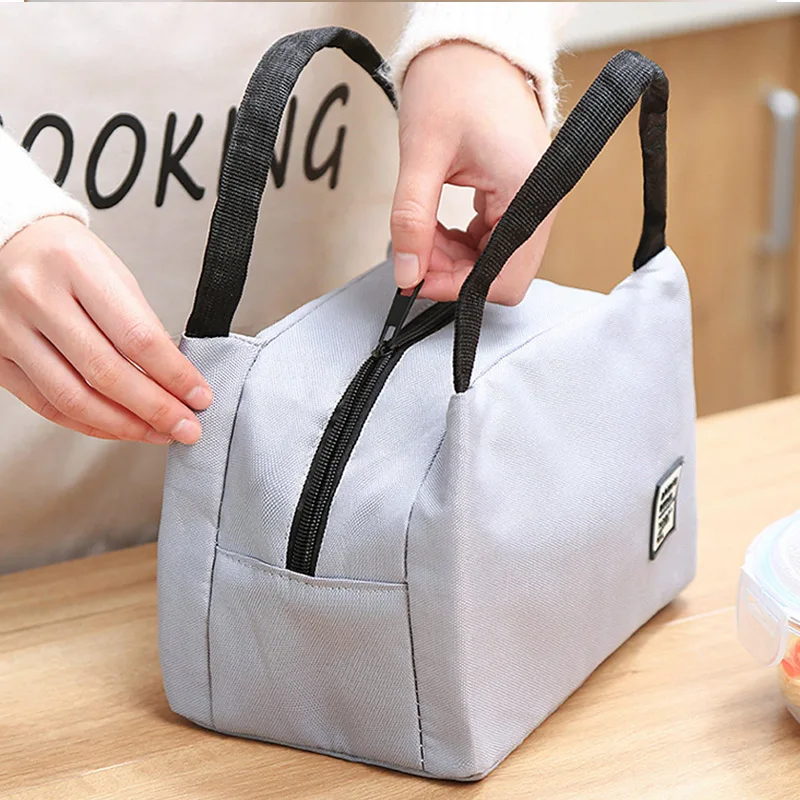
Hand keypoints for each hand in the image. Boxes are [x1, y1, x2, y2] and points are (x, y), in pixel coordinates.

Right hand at [0, 216, 210, 443]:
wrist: (8, 242)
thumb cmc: (65, 255)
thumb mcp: (114, 273)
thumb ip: (142, 324)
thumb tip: (174, 378)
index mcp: (76, 267)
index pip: (137, 336)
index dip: (174, 375)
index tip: (198, 396)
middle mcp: (37, 297)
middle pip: (106, 373)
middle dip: (155, 409)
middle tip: (185, 425)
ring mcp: (10, 330)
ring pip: (73, 398)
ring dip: (124, 425)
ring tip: (157, 432)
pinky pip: (46, 405)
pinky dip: (87, 423)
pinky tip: (117, 426)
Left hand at [391, 42, 554, 304]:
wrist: (470, 46)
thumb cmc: (453, 83)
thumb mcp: (421, 154)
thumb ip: (412, 220)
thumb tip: (407, 274)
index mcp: (528, 191)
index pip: (506, 278)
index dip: (459, 287)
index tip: (417, 279)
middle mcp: (540, 201)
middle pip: (499, 273)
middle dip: (451, 271)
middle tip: (411, 253)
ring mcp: (532, 200)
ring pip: (493, 260)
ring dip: (452, 257)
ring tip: (420, 232)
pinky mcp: (519, 195)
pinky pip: (492, 238)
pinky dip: (460, 242)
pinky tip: (436, 225)